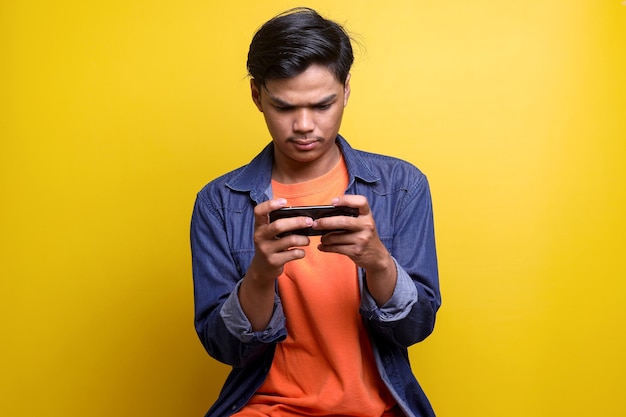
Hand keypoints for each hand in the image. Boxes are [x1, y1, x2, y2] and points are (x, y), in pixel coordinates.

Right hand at [239, 198, 312, 329]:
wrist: (262, 268)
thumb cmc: (270, 245)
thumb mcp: (268, 233)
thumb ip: (279, 224)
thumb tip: (302, 215)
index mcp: (259, 226)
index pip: (259, 211)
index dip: (270, 204)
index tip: (284, 201)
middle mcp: (260, 237)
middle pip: (279, 225)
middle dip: (297, 222)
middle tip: (309, 221)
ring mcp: (266, 250)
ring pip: (290, 240)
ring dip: (303, 239)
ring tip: (307, 240)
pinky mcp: (274, 261)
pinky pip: (293, 254)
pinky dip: (301, 252)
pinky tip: (301, 252)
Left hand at [313, 195, 396, 304]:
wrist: (376, 256)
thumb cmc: (364, 235)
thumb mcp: (363, 223)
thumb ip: (350, 216)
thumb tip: (325, 215)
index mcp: (367, 215)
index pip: (361, 202)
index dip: (346, 200)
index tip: (333, 202)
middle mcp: (367, 225)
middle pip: (342, 221)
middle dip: (325, 222)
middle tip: (315, 224)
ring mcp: (362, 239)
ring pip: (335, 237)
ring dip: (324, 238)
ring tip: (322, 238)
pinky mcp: (356, 251)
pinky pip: (336, 248)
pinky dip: (326, 248)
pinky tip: (322, 247)